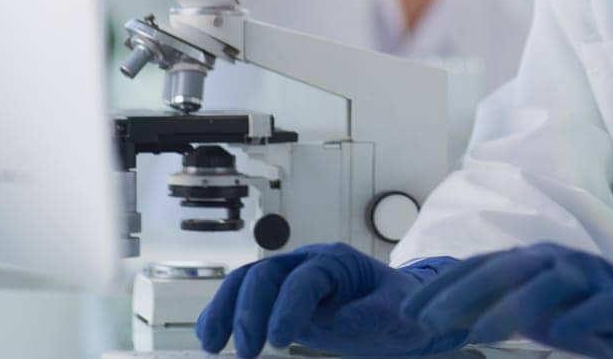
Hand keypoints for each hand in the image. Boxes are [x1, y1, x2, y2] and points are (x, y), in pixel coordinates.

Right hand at [195, 242, 463, 357]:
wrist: (399, 313)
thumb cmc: (401, 310)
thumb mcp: (399, 314)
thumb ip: (372, 314)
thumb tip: (339, 319)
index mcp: (338, 263)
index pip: (305, 278)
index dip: (289, 306)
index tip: (279, 341)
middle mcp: (307, 265)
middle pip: (266, 274)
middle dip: (250, 311)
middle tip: (247, 353)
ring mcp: (289, 280)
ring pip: (246, 282)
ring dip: (225, 310)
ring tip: (212, 346)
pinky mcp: (278, 301)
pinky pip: (243, 298)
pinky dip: (222, 314)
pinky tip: (211, 338)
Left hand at [400, 243, 612, 358]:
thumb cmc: (587, 318)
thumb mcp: (537, 315)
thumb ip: (499, 310)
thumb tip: (444, 319)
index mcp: (532, 262)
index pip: (479, 267)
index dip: (442, 288)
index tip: (407, 315)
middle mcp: (557, 261)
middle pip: (504, 268)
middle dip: (462, 293)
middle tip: (427, 322)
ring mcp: (591, 278)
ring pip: (547, 284)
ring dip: (511, 307)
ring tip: (481, 333)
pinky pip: (598, 308)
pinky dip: (577, 320)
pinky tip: (558, 337)